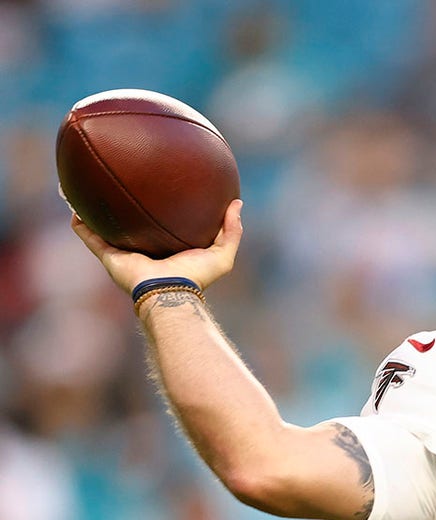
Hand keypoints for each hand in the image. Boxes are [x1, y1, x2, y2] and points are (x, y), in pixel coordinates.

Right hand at [70, 199, 243, 293]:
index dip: (162, 211)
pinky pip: (92, 240)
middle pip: (133, 227)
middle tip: (124, 187)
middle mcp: (146, 251)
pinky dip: (82, 227)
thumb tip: (237, 203)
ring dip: (98, 215)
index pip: (164, 228)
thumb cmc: (197, 277)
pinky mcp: (111, 259)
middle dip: (127, 211)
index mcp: (169, 249)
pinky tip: (74, 211)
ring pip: (108, 231)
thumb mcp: (223, 253)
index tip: (161, 191)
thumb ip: (232, 230)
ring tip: (90, 194)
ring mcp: (126, 255)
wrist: (170, 294)